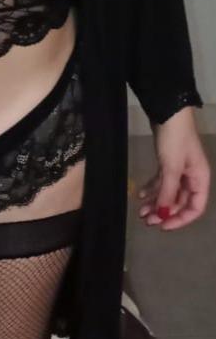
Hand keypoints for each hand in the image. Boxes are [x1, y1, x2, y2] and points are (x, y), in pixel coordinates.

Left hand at [137, 107, 210, 229]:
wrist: (168, 112)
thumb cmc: (175, 140)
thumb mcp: (171, 168)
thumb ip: (168, 193)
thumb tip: (163, 215)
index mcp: (200, 179)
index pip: (195, 208)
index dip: (180, 219)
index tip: (163, 226)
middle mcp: (192, 177)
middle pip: (179, 202)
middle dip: (164, 212)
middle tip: (146, 220)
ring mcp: (179, 170)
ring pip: (168, 193)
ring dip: (156, 203)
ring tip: (140, 211)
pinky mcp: (168, 163)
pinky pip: (161, 182)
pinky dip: (152, 189)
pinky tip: (140, 194)